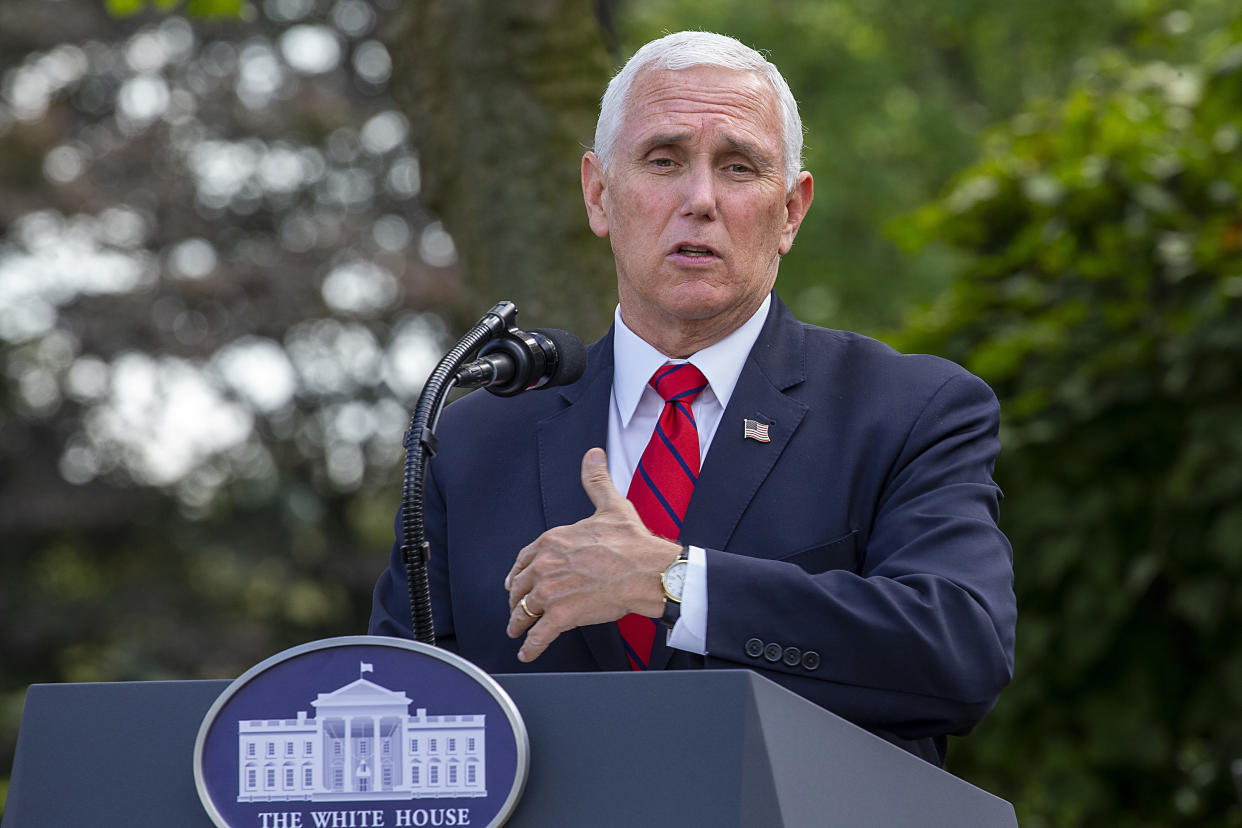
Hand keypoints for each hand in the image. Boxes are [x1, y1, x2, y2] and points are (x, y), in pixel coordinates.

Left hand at [505, 447, 682, 661]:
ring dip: (518, 623)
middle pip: (520, 587)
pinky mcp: (562, 615)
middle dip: (516, 599)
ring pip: (524, 611)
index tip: (515, 582)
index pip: (524, 559)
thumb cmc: (633, 541)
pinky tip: (527, 652)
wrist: (649, 571)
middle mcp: (545, 565)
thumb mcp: (610, 504)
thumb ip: (596, 480)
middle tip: (516, 609)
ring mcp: (551, 591)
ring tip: (517, 631)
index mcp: (552, 540)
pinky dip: (531, 646)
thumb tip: (593, 454)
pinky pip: (539, 635)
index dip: (518, 573)